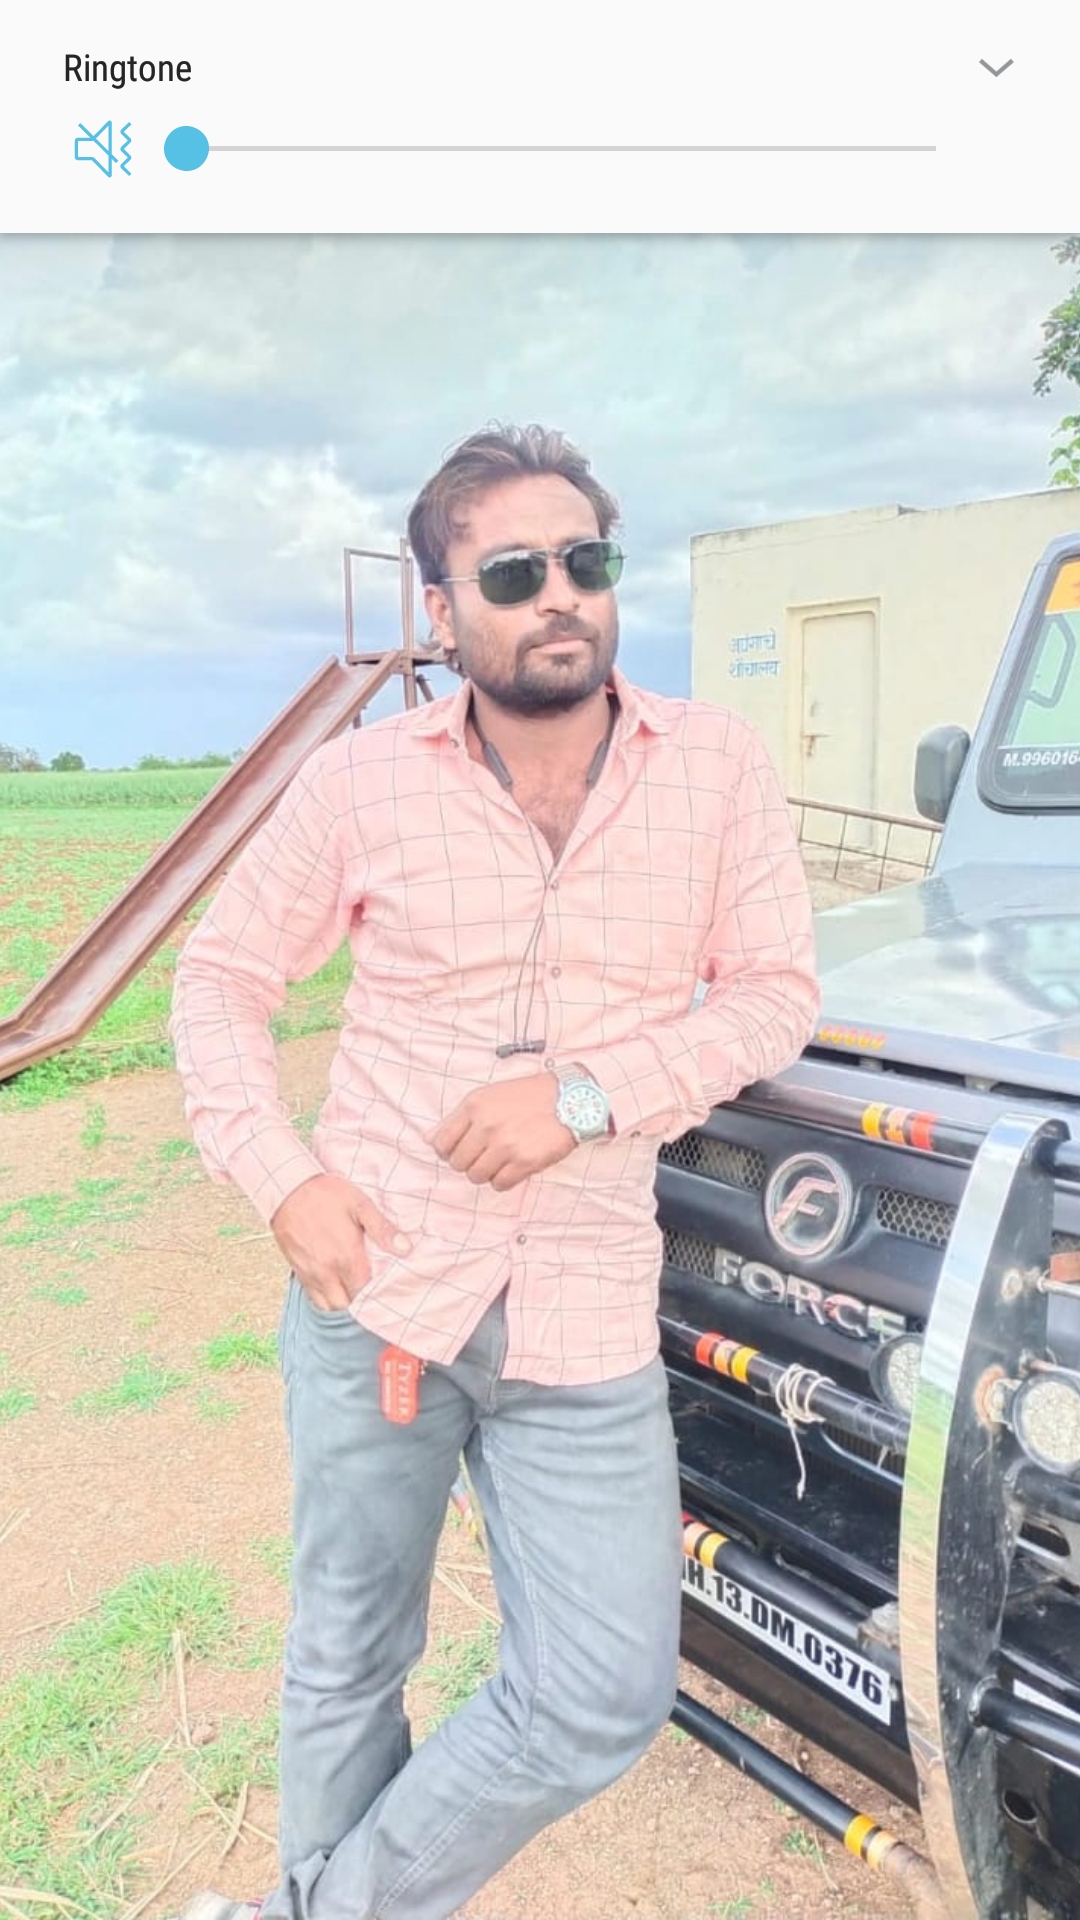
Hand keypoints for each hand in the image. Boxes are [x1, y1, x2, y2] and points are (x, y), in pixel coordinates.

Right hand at [270, 1173, 412, 1312]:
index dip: (376, 1291)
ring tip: (351, 1287)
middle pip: (346, 1304)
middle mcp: (327, 1271)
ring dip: (341, 1300)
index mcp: (346, 1256)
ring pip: (328, 1305)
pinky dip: (324, 1296)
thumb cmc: (324, 1193)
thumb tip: (405, 1248)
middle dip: (359, 1300)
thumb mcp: (360, 1204)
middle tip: (367, 1286)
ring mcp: (309, 1272)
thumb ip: (382, 1229)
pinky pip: (312, 1296)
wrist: (287, 1188)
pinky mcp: (297, 1270)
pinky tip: (333, 1282)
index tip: (383, 1284)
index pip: (366, 1291)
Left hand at [427, 1074, 575, 1190]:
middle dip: (468, 1163)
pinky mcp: (524, 1162)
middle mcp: (487, 1126)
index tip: (459, 1151)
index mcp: (474, 1106)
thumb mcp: (488, 1096)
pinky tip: (512, 1167)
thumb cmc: (528, 1096)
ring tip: (499, 1161)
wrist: (570, 1099)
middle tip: (484, 1155)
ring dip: (485, 1173)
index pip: (442, 1143)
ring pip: (476, 1176)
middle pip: (458, 1163)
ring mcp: (505, 1145)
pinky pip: (499, 1184)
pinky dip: (503, 1180)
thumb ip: (458, 1118)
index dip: (447, 1152)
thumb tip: (430, 1140)